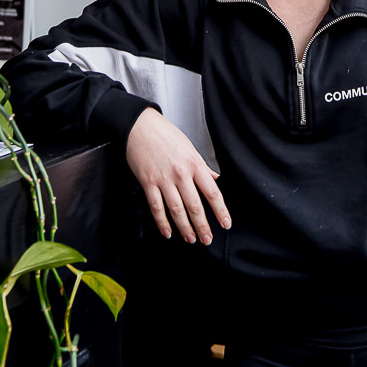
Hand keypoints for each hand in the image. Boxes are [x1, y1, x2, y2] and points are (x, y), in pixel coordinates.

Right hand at [126, 107, 230, 243]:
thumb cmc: (166, 135)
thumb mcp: (190, 147)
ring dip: (185, 228)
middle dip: (203, 226)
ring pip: (177, 210)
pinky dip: (162, 222)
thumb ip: (202, 166)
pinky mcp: (148, 182)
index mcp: (194, 164)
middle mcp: (181, 174)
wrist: (141, 127)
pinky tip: (168, 232)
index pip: (212, 192)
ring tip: (191, 239)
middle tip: (207, 239)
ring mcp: (163, 179)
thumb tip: (215, 179)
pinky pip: (156, 207)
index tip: (225, 224)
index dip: (220, 211)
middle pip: (195, 206)